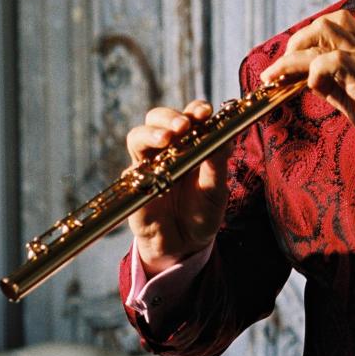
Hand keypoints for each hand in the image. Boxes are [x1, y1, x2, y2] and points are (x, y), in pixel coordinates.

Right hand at [124, 100, 231, 274]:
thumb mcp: (216, 190)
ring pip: (137, 137)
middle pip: (158, 118)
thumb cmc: (202, 213)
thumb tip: (223, 136)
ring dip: (151, 133)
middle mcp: (166, 149)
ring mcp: (147, 165)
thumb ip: (218, 163)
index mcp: (190, 144)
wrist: (184, 245)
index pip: (189, 116)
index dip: (195, 110)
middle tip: (183, 125)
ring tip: (167, 139)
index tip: (204, 112)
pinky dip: (141, 168)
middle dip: (169, 117)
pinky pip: (131, 172)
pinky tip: (152, 173)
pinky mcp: (134, 185)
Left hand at [259, 10, 354, 155]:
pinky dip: (315, 73)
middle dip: (294, 43)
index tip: (286, 64)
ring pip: (323, 34)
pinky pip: (334, 61)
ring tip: (284, 77)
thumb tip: (304, 79)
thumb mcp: (349, 96)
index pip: (331, 25)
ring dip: (296, 55)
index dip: (303, 39)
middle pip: (322, 23)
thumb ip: (330, 84)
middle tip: (279, 70)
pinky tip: (313, 88)